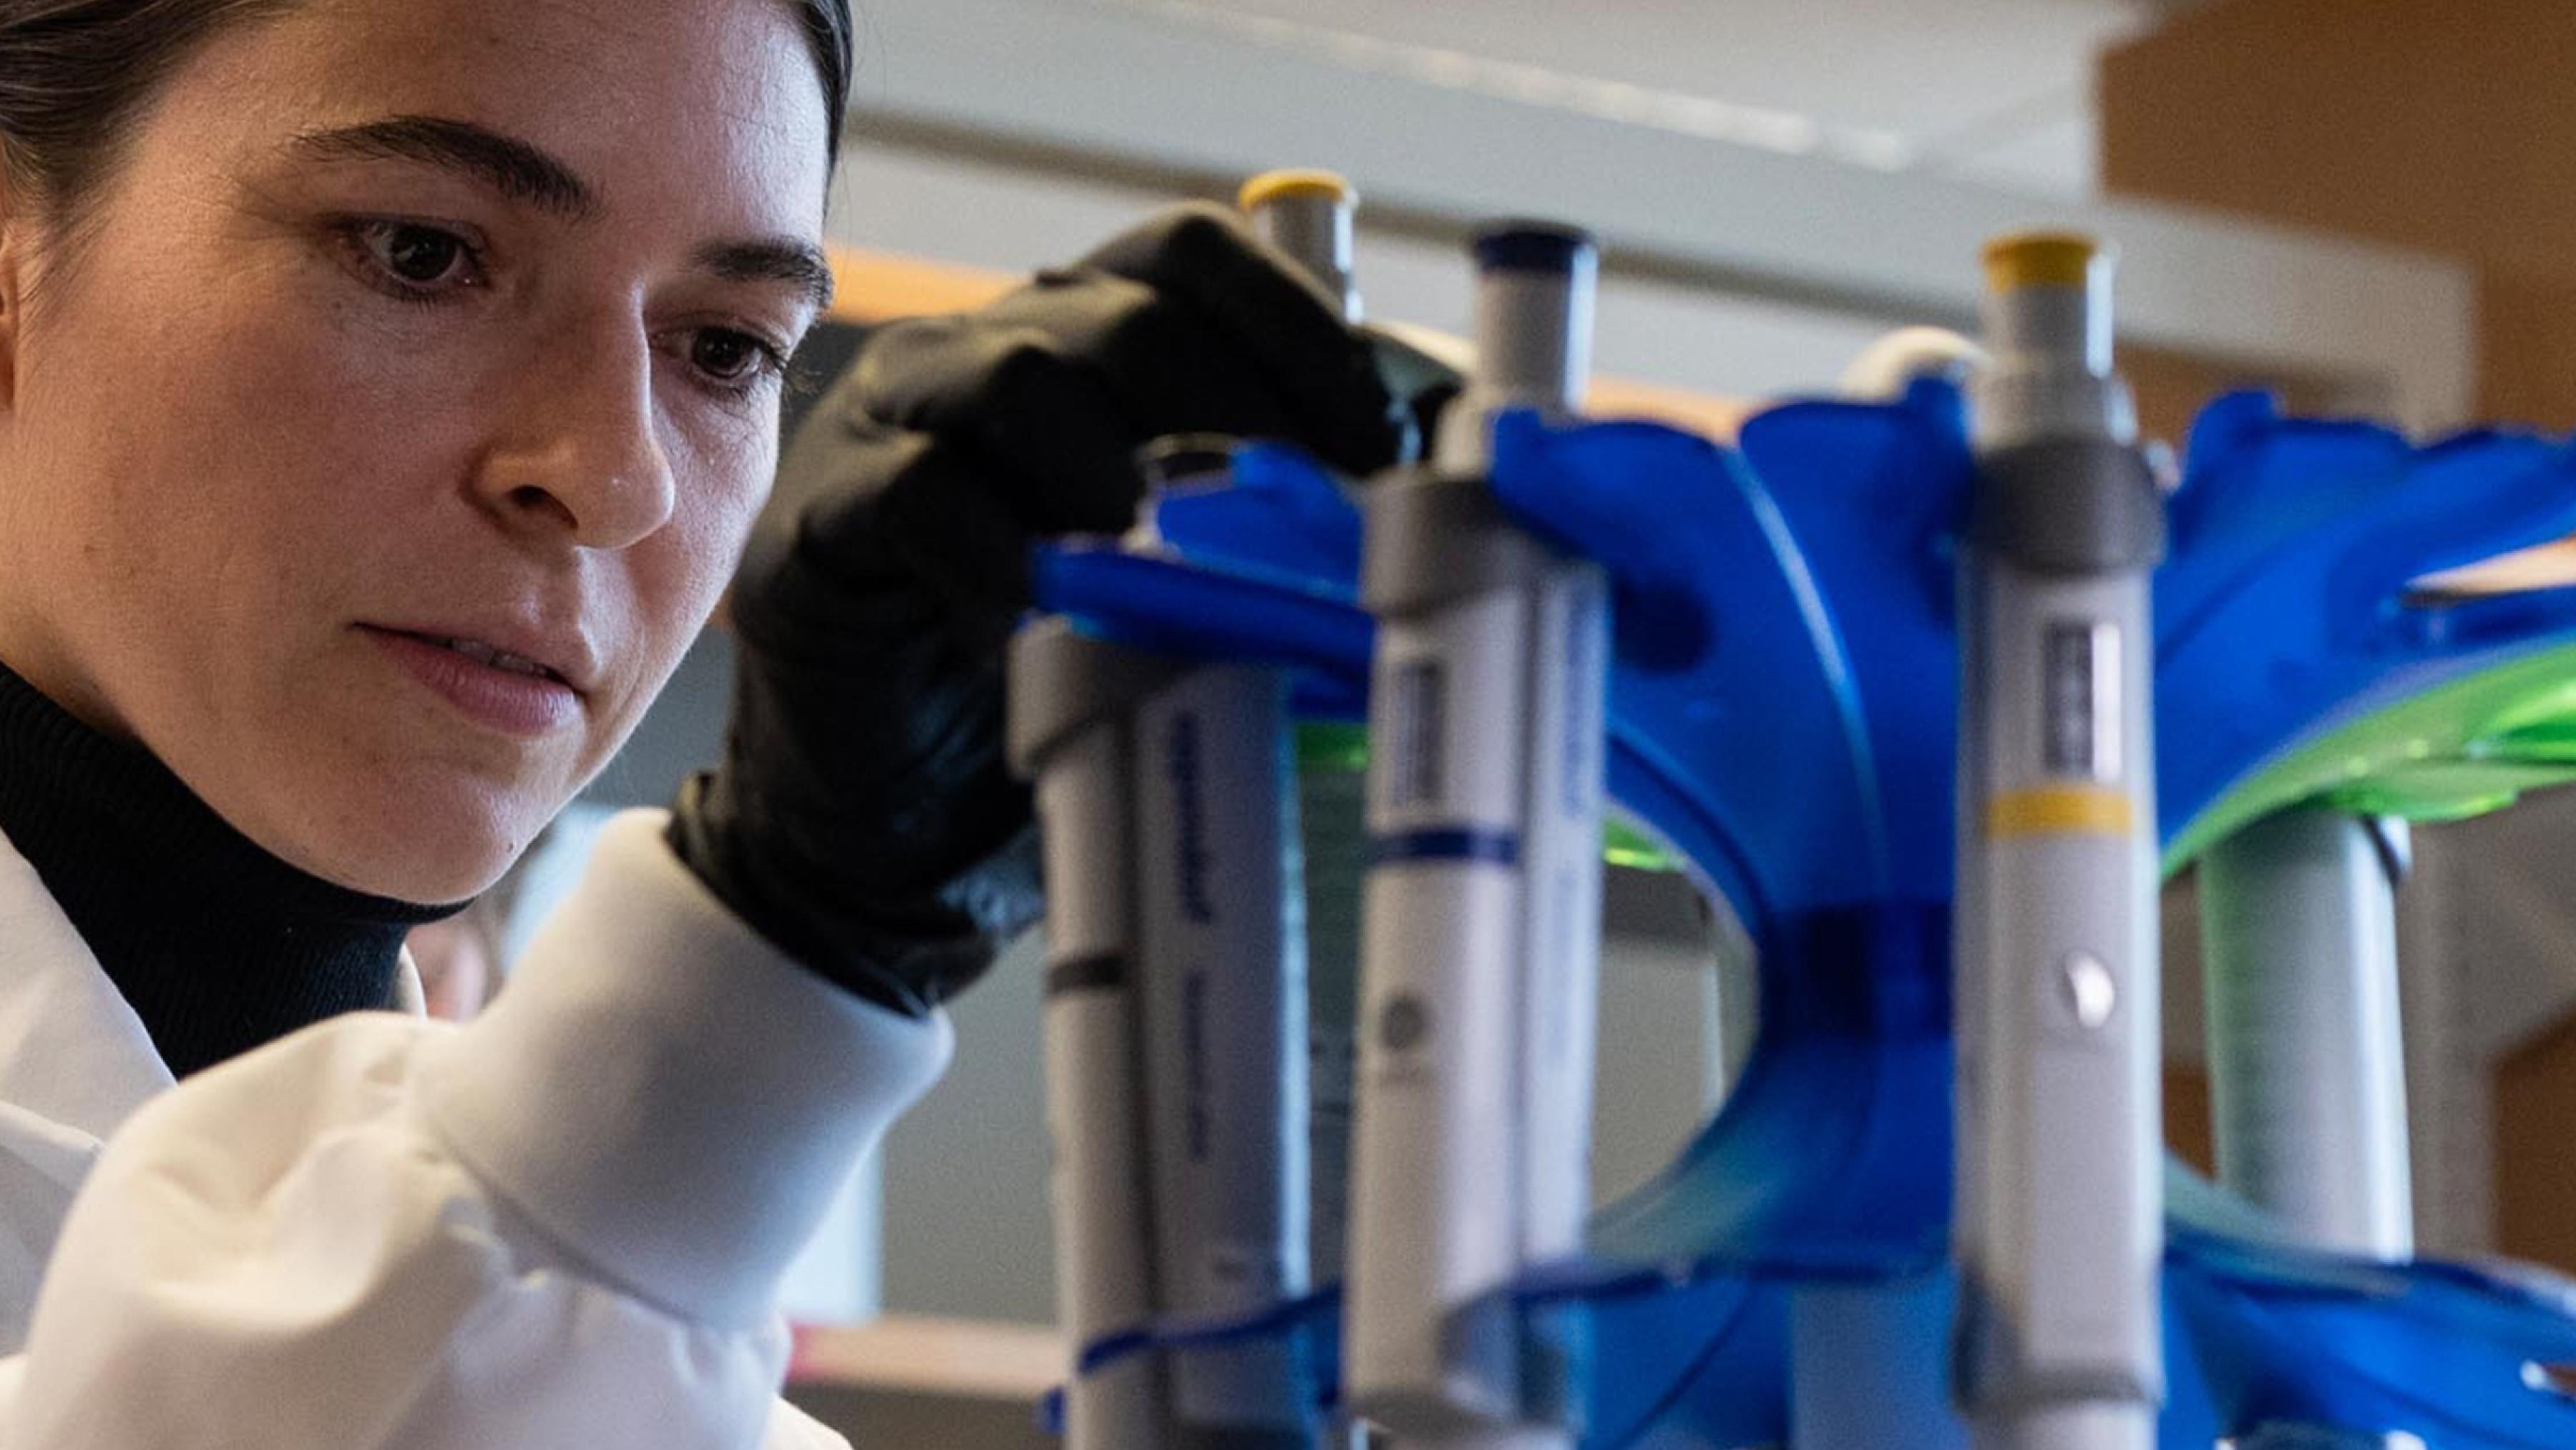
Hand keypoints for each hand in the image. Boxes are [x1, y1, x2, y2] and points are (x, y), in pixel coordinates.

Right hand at [670, 202, 1431, 1013]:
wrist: (889, 826)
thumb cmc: (1053, 692)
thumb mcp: (1176, 595)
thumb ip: (1265, 536)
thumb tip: (1430, 515)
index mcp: (1083, 339)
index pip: (1195, 261)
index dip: (1298, 326)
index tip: (1384, 438)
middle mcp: (985, 352)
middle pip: (1124, 314)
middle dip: (1237, 413)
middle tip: (1307, 531)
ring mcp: (892, 426)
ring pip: (1017, 379)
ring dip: (1120, 481)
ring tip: (1173, 577)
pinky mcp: (823, 521)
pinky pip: (918, 497)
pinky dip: (1004, 564)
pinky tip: (1051, 637)